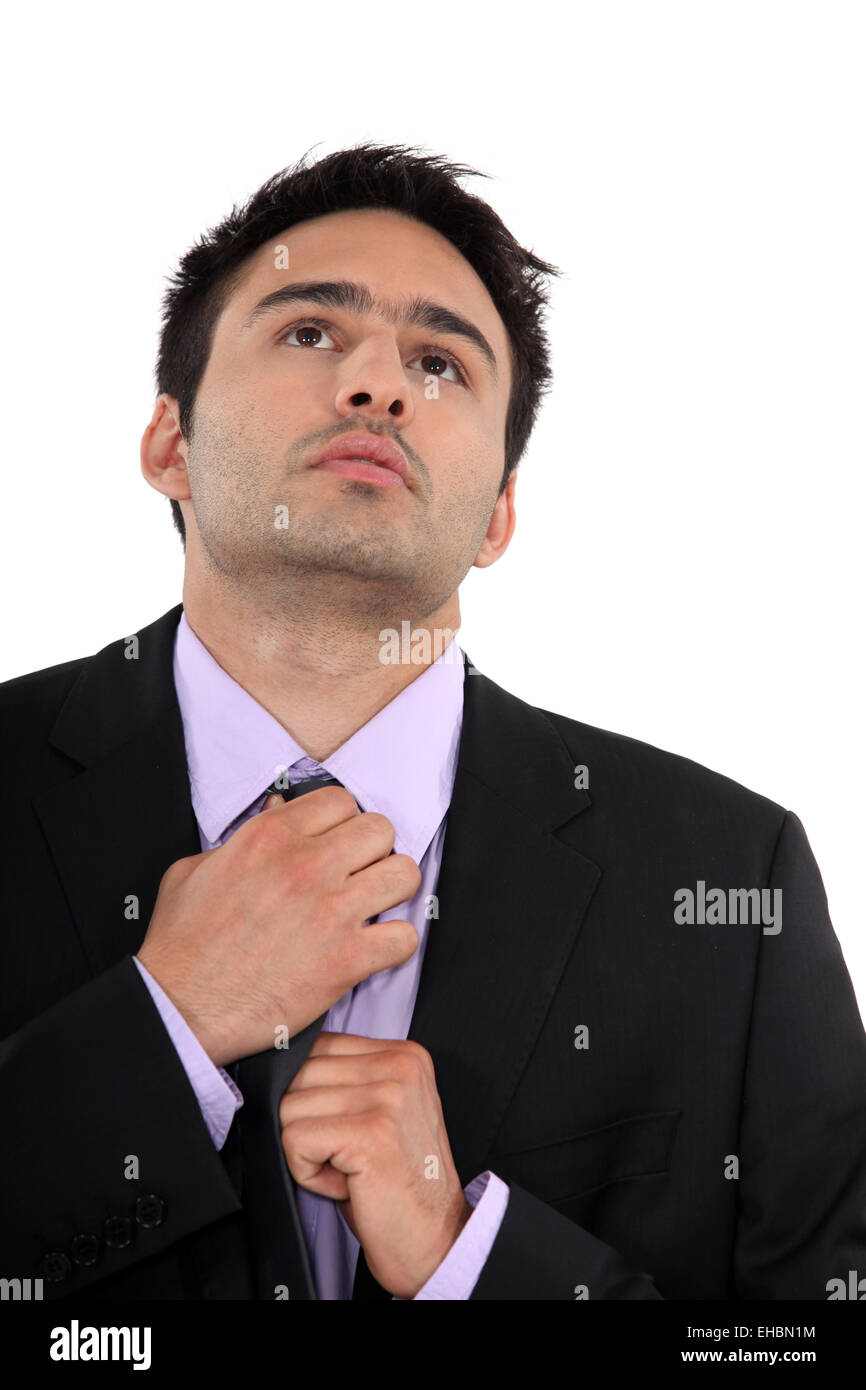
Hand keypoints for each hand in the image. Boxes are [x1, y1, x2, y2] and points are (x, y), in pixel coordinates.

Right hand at [136, 788, 420, 1065]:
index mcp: (270, 837)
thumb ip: (245, 835)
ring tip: (373, 907)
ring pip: (404, 874)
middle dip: (373, 851)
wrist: (177, 1008)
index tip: (337, 844)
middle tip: (358, 875)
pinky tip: (374, 949)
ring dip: (393, 891)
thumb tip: (279, 810)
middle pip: (380, 830)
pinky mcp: (345, 960)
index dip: (343, 822)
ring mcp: (330, 912)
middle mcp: (306, 865)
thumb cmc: (181, 945)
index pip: (341, 801)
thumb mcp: (196, 869)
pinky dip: (396, 945)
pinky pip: (404, 937)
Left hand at [280, 1032, 471, 1298]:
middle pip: (297, 1075)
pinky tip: (346, 1184)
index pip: (317, 1046)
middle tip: (346, 1157)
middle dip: (306, 1124)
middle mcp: (400, 1066)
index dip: (310, 1094)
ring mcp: (388, 1097)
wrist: (436, 1242)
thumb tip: (281, 1065)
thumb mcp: (380, 1112)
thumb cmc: (397, 1183)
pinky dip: (307, 1172)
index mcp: (404, 1054)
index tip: (344, 1131)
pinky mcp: (371, 1133)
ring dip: (307, 1152)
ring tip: (350, 1170)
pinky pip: (294, 1139)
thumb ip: (346, 1079)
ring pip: (290, 1107)